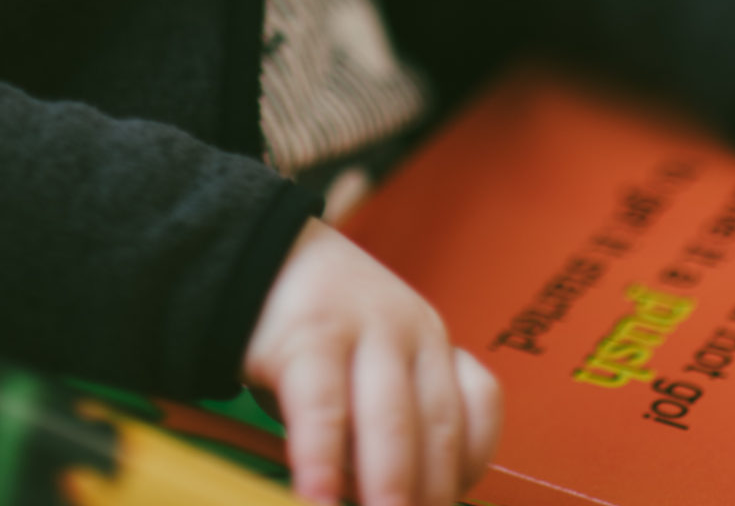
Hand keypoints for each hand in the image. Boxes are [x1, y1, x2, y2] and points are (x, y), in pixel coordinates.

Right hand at [241, 217, 501, 505]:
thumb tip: (395, 498)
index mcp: (431, 342)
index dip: (469, 466)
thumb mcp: (371, 365)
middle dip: (432, 493)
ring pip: (391, 421)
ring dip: (391, 487)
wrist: (256, 253)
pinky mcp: (306, 336)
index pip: (478, 406)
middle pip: (438, 424)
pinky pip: (322, 410)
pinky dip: (323, 463)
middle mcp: (408, 331)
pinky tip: (318, 497)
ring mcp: (360, 328)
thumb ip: (392, 423)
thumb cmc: (318, 333)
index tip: (447, 505)